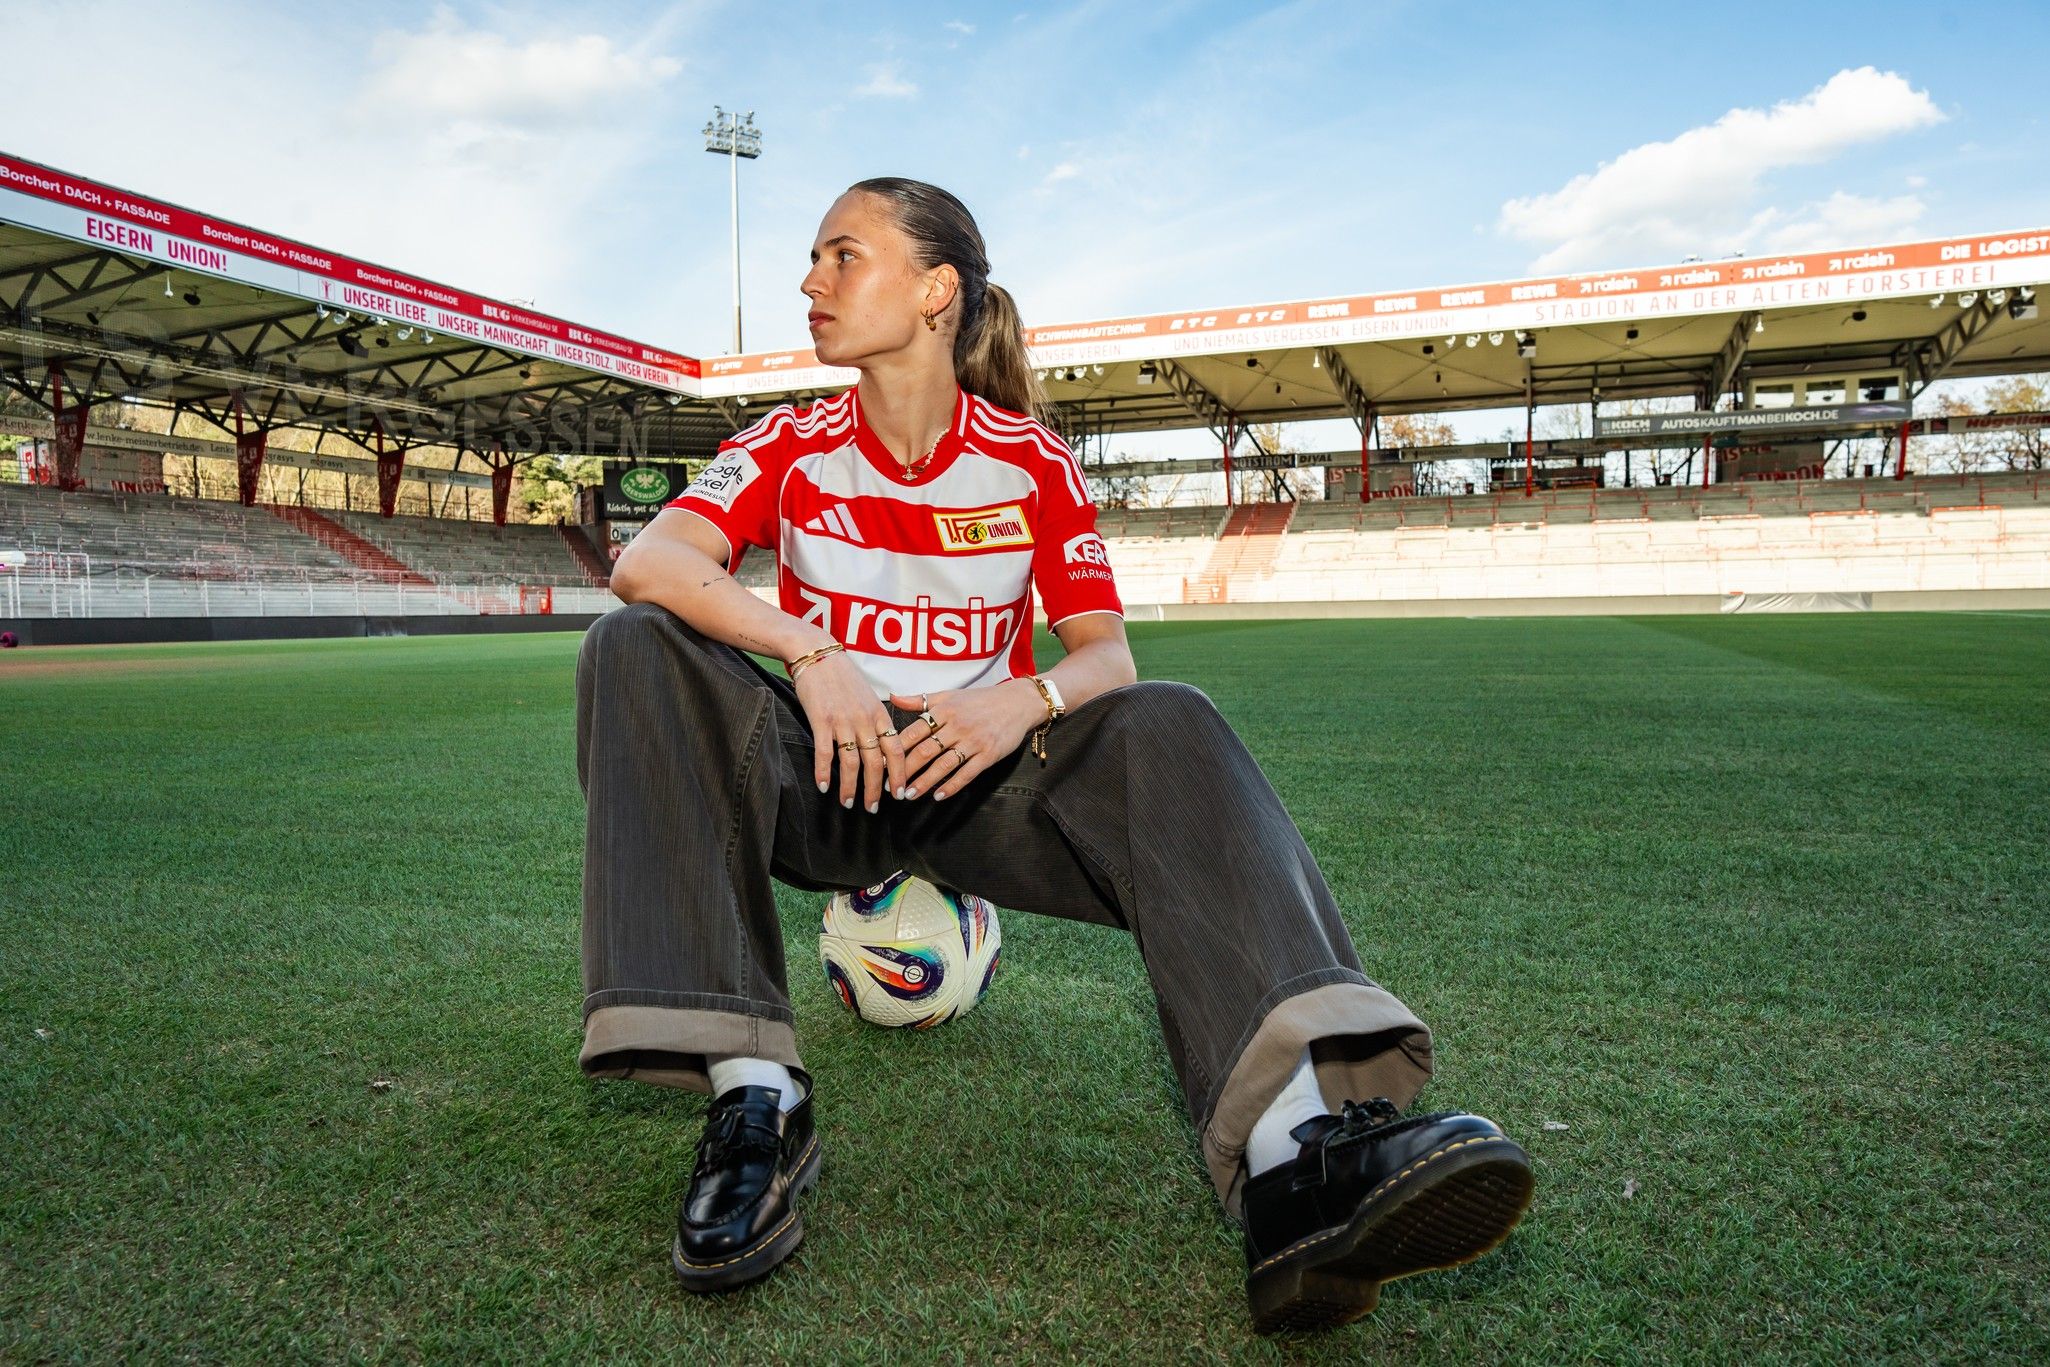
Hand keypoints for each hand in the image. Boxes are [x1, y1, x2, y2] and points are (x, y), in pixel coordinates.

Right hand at [792, 651, 904, 811]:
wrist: (818, 654)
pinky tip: (824, 787)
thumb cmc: (843, 676)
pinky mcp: (822, 721)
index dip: (898, 775)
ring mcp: (844, 721)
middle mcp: (865, 720)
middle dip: (875, 790)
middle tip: (873, 808)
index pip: (896, 751)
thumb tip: (882, 746)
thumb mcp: (868, 696)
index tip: (898, 794)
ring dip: (851, 787)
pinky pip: (825, 754)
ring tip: (848, 803)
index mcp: (880, 714)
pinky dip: (824, 773)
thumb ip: (876, 720)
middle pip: (876, 763)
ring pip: (852, 763)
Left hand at [886, 680, 1045, 800]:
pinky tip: (939, 796)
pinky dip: (952, 786)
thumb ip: (920, 700)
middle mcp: (957, 725)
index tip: (882, 763)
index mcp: (944, 710)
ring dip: (924, 782)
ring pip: (943, 765)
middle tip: (891, 787)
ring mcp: (974, 741)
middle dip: (905, 771)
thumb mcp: (949, 696)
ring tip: (909, 795)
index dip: (895, 750)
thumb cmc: (980, 700)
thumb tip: (892, 698)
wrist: (1018, 702)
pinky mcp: (989, 754)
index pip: (913, 732)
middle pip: (925, 751)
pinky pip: (967, 773)